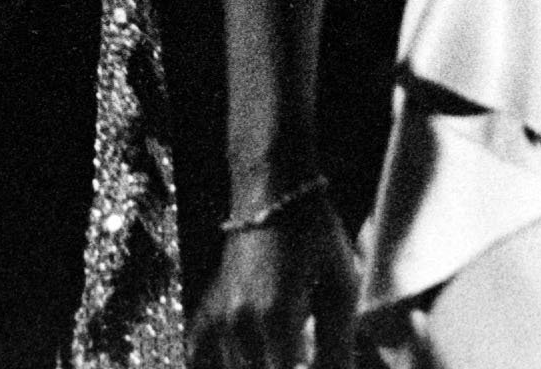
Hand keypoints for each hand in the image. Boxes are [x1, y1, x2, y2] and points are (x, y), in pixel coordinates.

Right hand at [192, 189, 360, 368]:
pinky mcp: (208, 309)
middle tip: (306, 356)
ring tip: (286, 351)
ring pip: (237, 368)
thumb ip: (337, 342)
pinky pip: (200, 351)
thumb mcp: (340, 284)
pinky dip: (216, 361)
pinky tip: (245, 355)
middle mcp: (240, 323)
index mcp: (275, 316)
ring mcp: (219, 318)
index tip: (321, 365)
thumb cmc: (313, 233)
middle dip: (287, 367)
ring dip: (262, 363)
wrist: (270, 190)